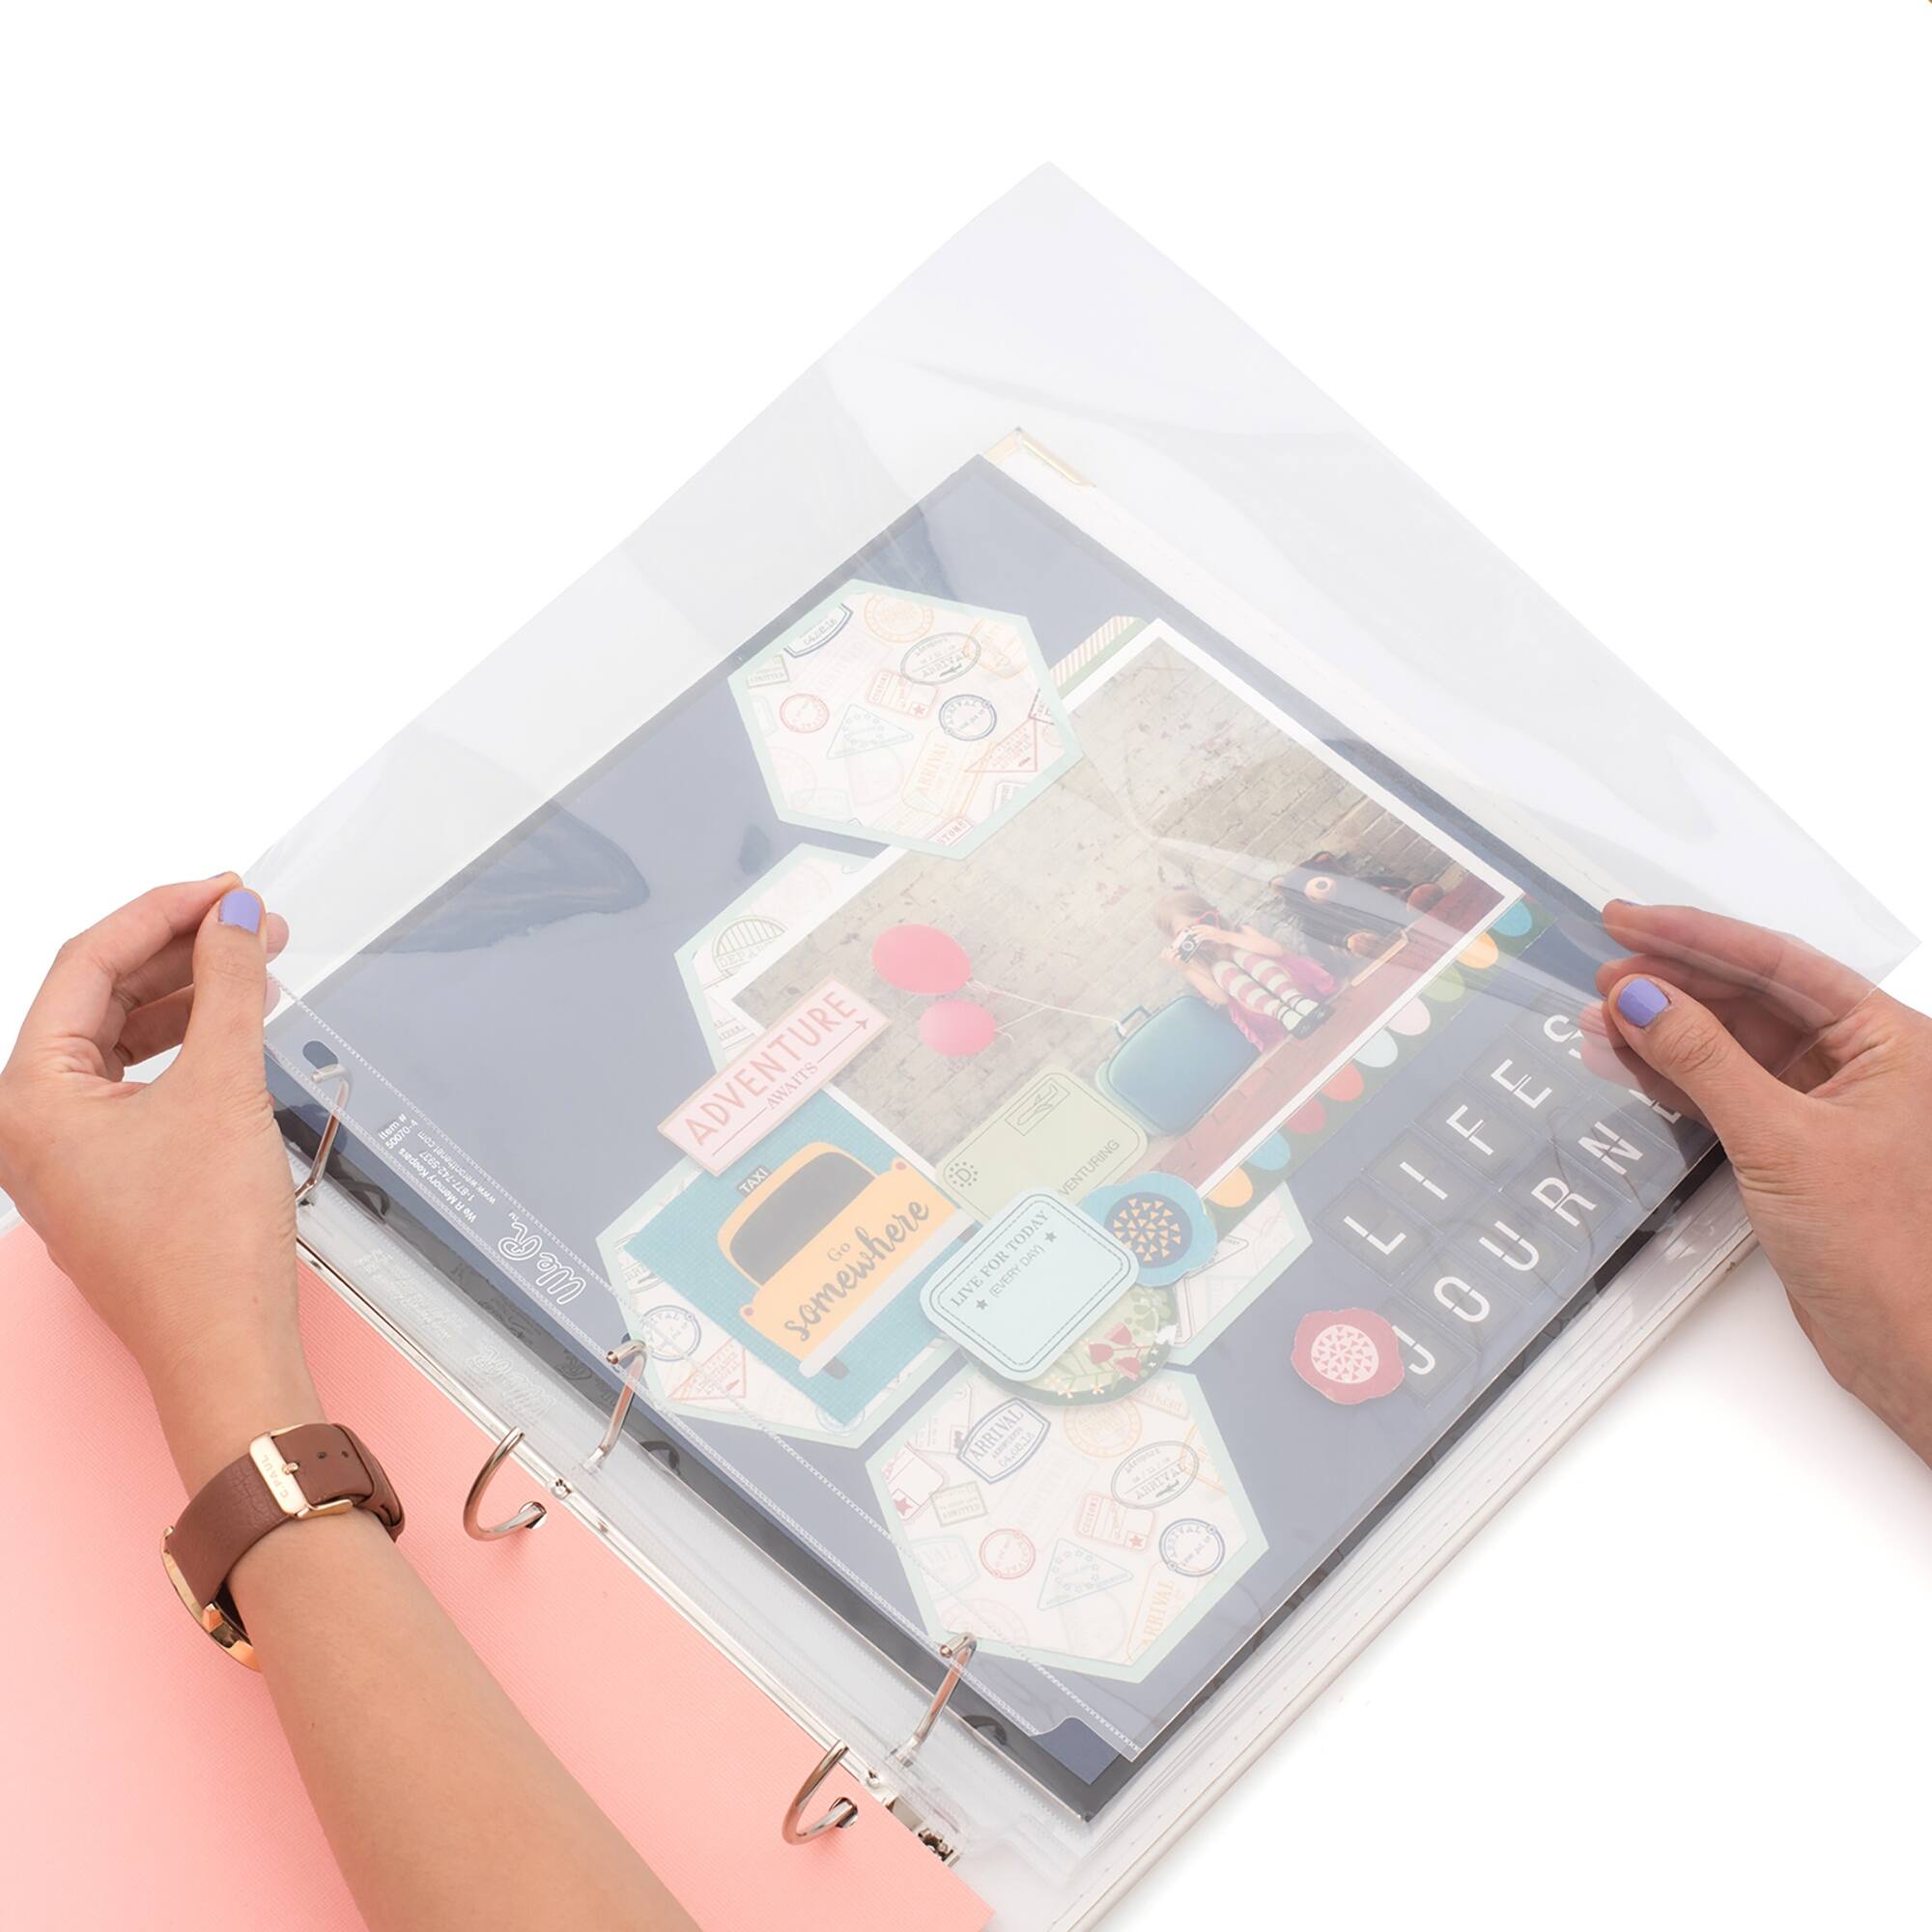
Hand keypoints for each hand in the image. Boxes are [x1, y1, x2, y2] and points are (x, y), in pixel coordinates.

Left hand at [0, 875, 317, 1487]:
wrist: (226, 1349)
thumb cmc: (204, 1250)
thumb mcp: (224, 1088)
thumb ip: (230, 988)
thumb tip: (236, 920)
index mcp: (28, 1097)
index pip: (88, 967)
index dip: (162, 914)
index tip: (224, 889)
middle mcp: (31, 1124)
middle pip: (100, 1000)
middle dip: (179, 952)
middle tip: (248, 919)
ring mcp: (66, 1155)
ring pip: (120, 1041)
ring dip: (187, 997)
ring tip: (252, 963)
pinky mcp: (107, 1177)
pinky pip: (137, 1084)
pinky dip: (186, 1047)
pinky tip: (232, 1027)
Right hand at [1584, 901, 1931, 1465]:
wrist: (1910, 1348)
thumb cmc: (1889, 1251)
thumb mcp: (1783, 1140)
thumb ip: (1704, 1063)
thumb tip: (1644, 999)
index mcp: (1889, 1041)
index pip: (1779, 964)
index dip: (1696, 938)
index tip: (1629, 921)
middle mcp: (1862, 1064)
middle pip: (1750, 1000)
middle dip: (1672, 986)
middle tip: (1604, 976)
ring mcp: (1825, 1106)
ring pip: (1729, 1048)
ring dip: (1664, 1033)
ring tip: (1600, 1019)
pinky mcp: (1794, 1149)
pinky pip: (1723, 1093)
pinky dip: (1674, 1078)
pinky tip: (1628, 1063)